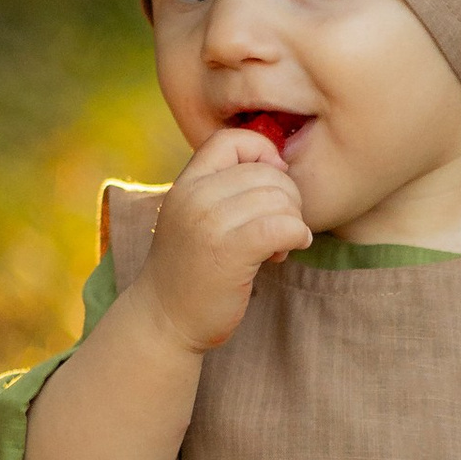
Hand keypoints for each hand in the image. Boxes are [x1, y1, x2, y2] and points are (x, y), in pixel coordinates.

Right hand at [128, 123, 311, 357]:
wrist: (164, 320)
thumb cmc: (190, 270)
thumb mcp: (195, 216)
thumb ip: (224, 189)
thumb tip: (280, 165)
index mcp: (186, 183)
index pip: (232, 139)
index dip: (262, 152)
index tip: (271, 182)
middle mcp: (194, 196)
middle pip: (265, 172)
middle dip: (286, 198)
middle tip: (277, 228)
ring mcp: (209, 223)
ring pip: (279, 199)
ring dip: (291, 221)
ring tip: (277, 245)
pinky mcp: (229, 252)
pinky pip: (283, 226)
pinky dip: (296, 235)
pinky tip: (289, 249)